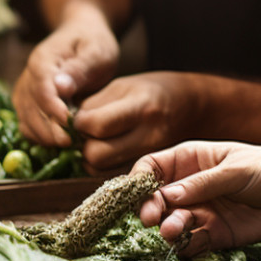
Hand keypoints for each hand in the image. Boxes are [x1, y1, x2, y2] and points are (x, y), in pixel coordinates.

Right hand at [13, 15, 119, 145]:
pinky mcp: (28, 105)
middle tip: (74, 143)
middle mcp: (27, 77)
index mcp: (42, 61)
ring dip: (46, 137)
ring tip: (72, 145)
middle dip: (51, 130)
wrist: (81, 35)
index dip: (53, 110)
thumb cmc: (93, 42)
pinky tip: (63, 143)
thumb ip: (80, 68)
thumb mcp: (96, 51)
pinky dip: (43, 138)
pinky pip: (29, 127)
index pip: (41, 90)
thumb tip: (60, 88)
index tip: (70, 126)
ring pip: (27, 122)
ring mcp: (24, 92)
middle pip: (31, 110)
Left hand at [71, 71, 199, 168]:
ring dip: (91, 158)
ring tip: (96, 141)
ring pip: (102, 170)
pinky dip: (104, 166)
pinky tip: (108, 150)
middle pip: (97, 155)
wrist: (193, 106)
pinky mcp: (149, 168)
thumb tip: (67, 125)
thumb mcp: (123, 85)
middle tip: (86, 133)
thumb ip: (94, 105)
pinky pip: (113, 175)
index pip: (96, 125)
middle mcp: (148, 134)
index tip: (79, 118)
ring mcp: (150, 154)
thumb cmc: (154, 90)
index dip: (79, 123)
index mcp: (141, 106)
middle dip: (83, 145)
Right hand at [133, 141, 260, 254]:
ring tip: (173, 230)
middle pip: (156, 199)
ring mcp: (201, 212)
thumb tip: (166, 195)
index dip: (141, 181)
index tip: (139, 194)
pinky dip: (186, 247)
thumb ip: (202, 184)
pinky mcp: (214, 235)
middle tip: (152, 218)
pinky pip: (192, 244)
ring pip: (172, 223)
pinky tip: (188, 245)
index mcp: (190, 160)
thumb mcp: (235, 171)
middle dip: (150, 209)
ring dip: (168, 228)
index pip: (152, 168)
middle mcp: (189, 187)